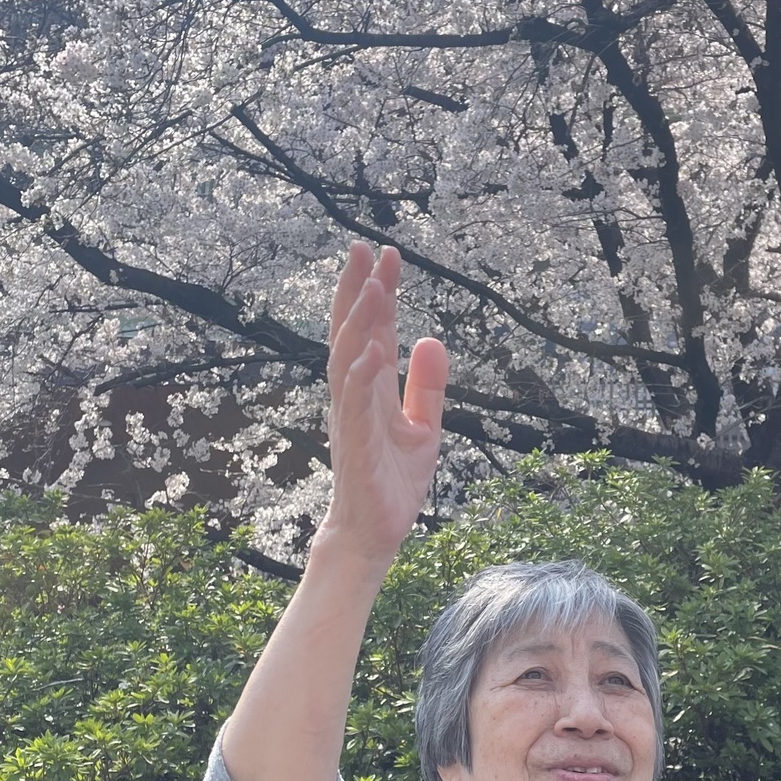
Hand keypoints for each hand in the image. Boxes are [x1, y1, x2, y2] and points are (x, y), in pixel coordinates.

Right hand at [319, 243, 447, 569]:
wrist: (376, 533)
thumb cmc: (393, 482)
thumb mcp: (424, 427)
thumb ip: (427, 385)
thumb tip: (432, 338)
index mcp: (371, 388)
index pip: (372, 329)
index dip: (379, 292)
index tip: (387, 254)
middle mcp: (355, 395)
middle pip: (351, 332)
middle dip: (357, 290)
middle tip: (364, 247)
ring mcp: (352, 417)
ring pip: (348, 358)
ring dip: (360, 322)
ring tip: (375, 286)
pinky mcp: (355, 444)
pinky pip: (356, 403)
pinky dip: (363, 374)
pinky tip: (374, 348)